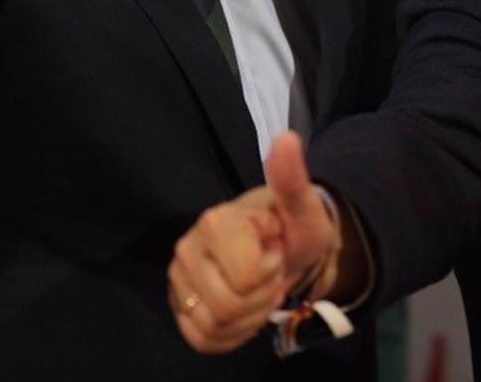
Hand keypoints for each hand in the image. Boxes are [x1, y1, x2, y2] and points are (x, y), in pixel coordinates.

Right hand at [169, 131, 333, 353]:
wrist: (284, 248)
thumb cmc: (292, 224)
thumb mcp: (302, 204)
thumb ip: (292, 177)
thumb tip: (287, 139)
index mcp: (214, 222)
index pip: (245, 277)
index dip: (271, 269)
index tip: (275, 248)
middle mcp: (186, 249)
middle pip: (228, 307)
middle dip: (261, 295)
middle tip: (268, 270)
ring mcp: (178, 281)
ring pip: (215, 327)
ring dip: (249, 316)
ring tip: (257, 288)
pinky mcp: (179, 307)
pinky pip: (204, 340)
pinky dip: (232, 333)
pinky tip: (244, 309)